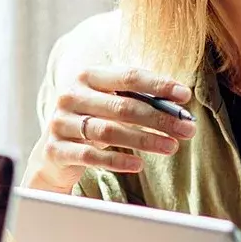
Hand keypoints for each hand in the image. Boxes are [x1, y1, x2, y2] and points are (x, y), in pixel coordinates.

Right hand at [25, 66, 196, 192]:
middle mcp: (71, 96)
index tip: (184, 96)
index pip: (128, 76)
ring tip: (172, 147)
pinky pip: (91, 156)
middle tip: (187, 129)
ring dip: (145, 140)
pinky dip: (117, 161)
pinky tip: (139, 165)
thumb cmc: (91, 122)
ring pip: (108, 131)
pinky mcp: (56, 150)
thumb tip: (179, 106)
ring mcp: (61, 123)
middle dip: (160, 118)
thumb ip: (137, 100)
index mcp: (87, 76)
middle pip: (123, 106)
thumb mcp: (109, 106)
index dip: (158, 85)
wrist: (53, 153)